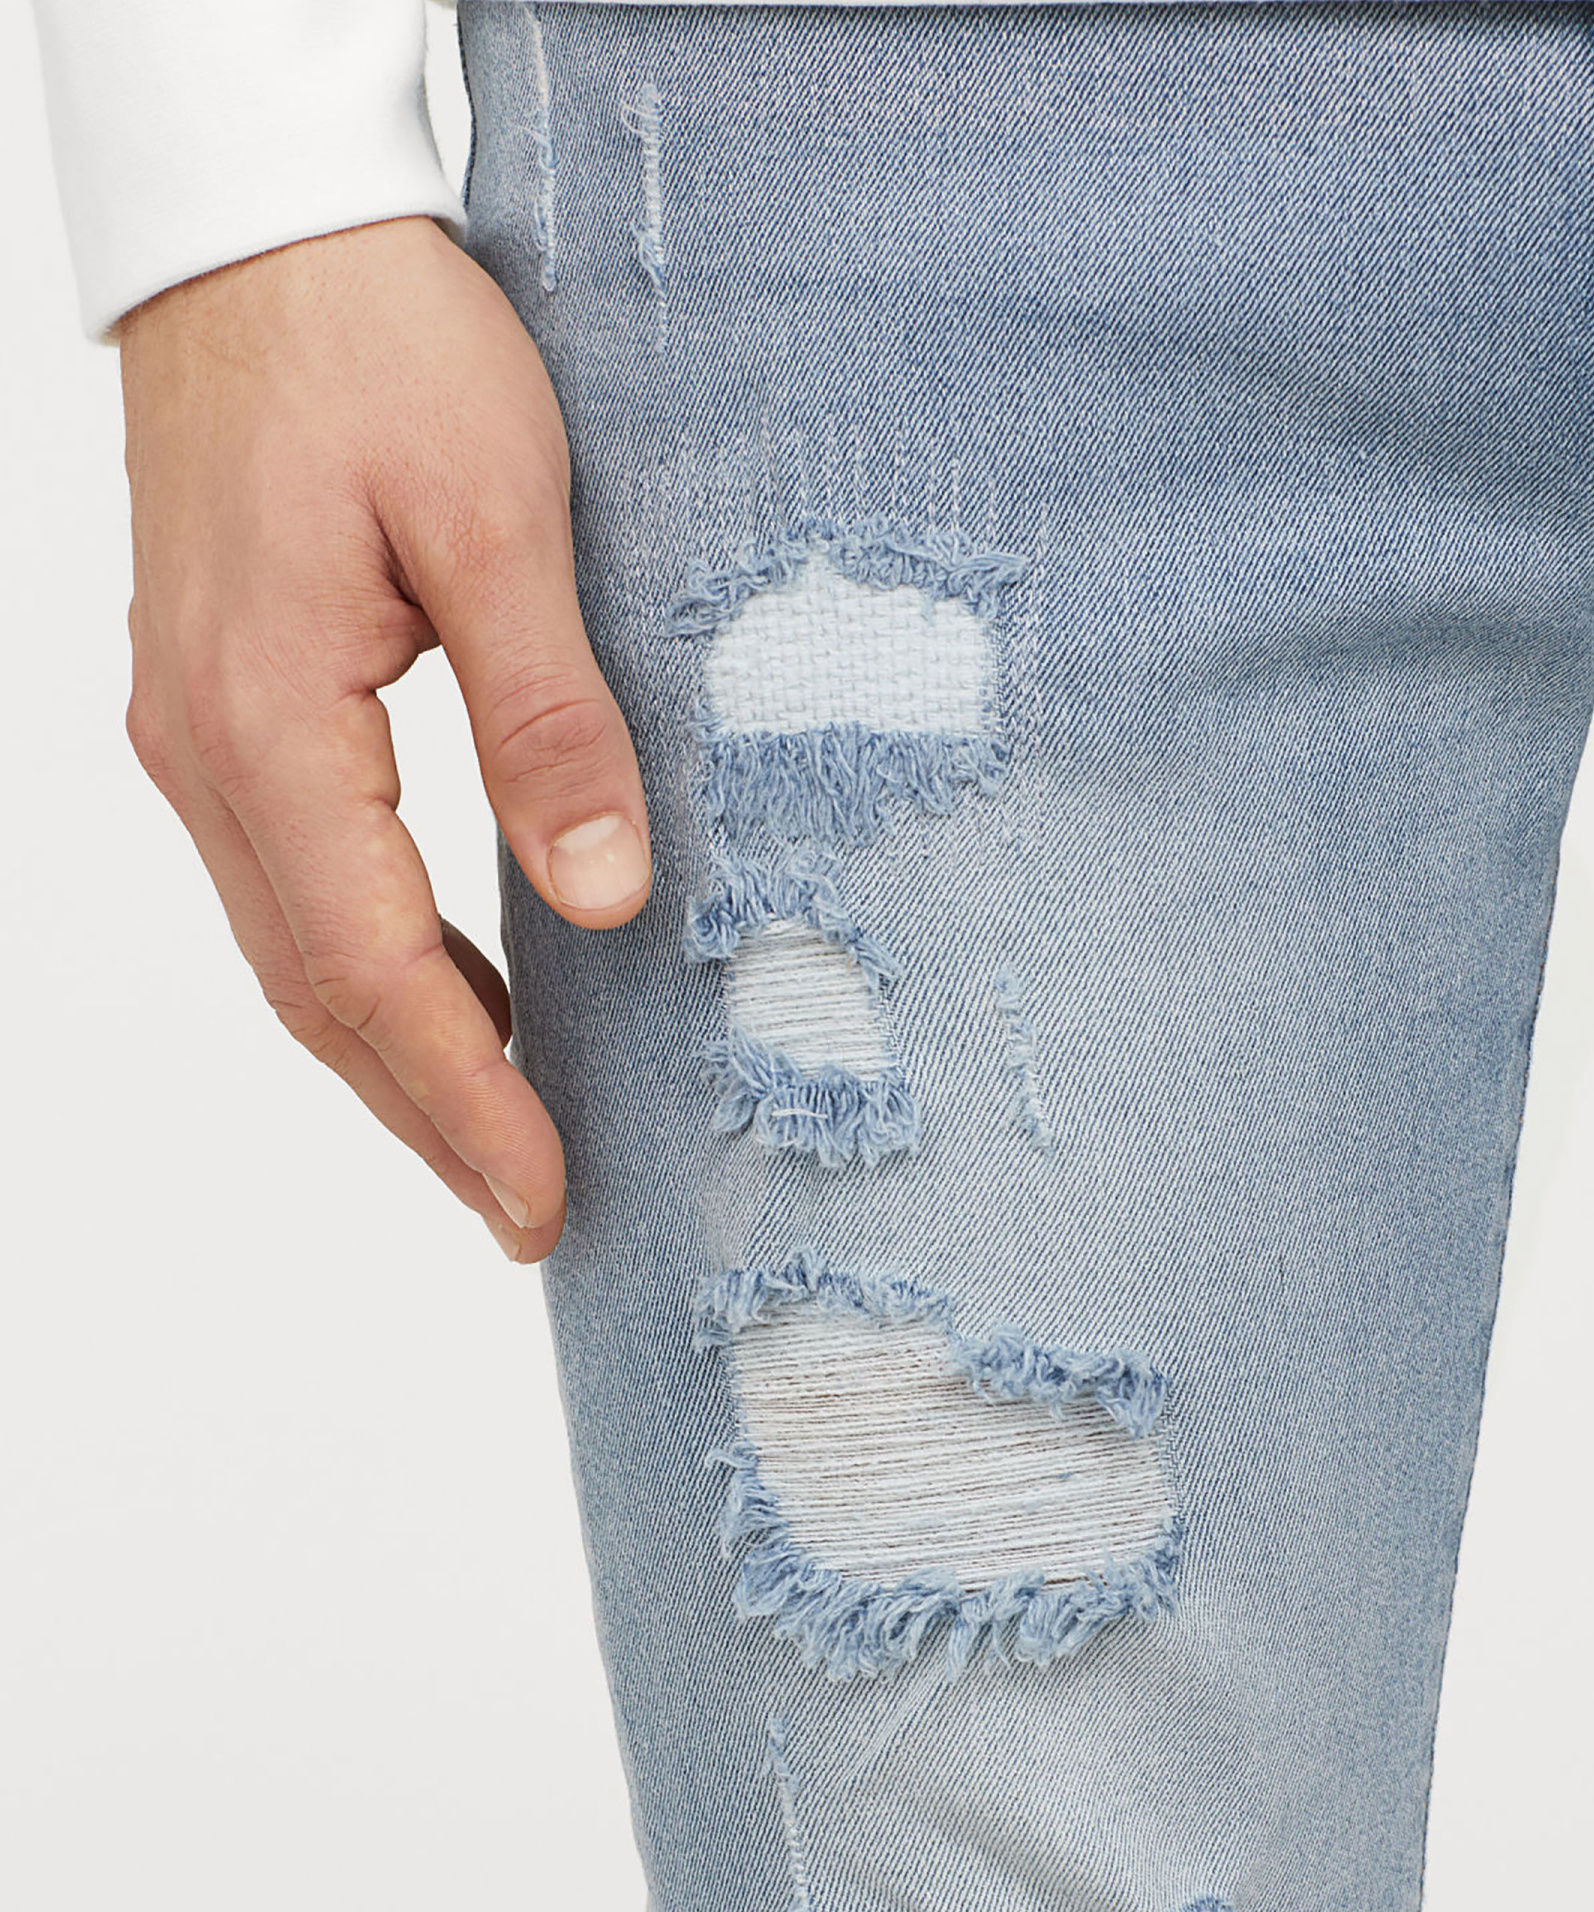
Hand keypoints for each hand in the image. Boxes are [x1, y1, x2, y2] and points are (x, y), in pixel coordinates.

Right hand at [118, 216, 650, 1263]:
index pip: (373, 969)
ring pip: (296, 950)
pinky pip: (293, 884)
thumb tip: (602, 894)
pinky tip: (452, 1002)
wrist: (258, 225)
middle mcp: (205, 749)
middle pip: (318, 993)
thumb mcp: (496, 515)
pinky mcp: (226, 704)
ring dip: (396, 1058)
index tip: (546, 1193)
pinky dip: (371, 969)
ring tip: (497, 1148)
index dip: (467, 1098)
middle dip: (428, 1118)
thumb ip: (549, 714)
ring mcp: (200, 731)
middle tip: (530, 1215)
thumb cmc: (374, 336)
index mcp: (264, 721)